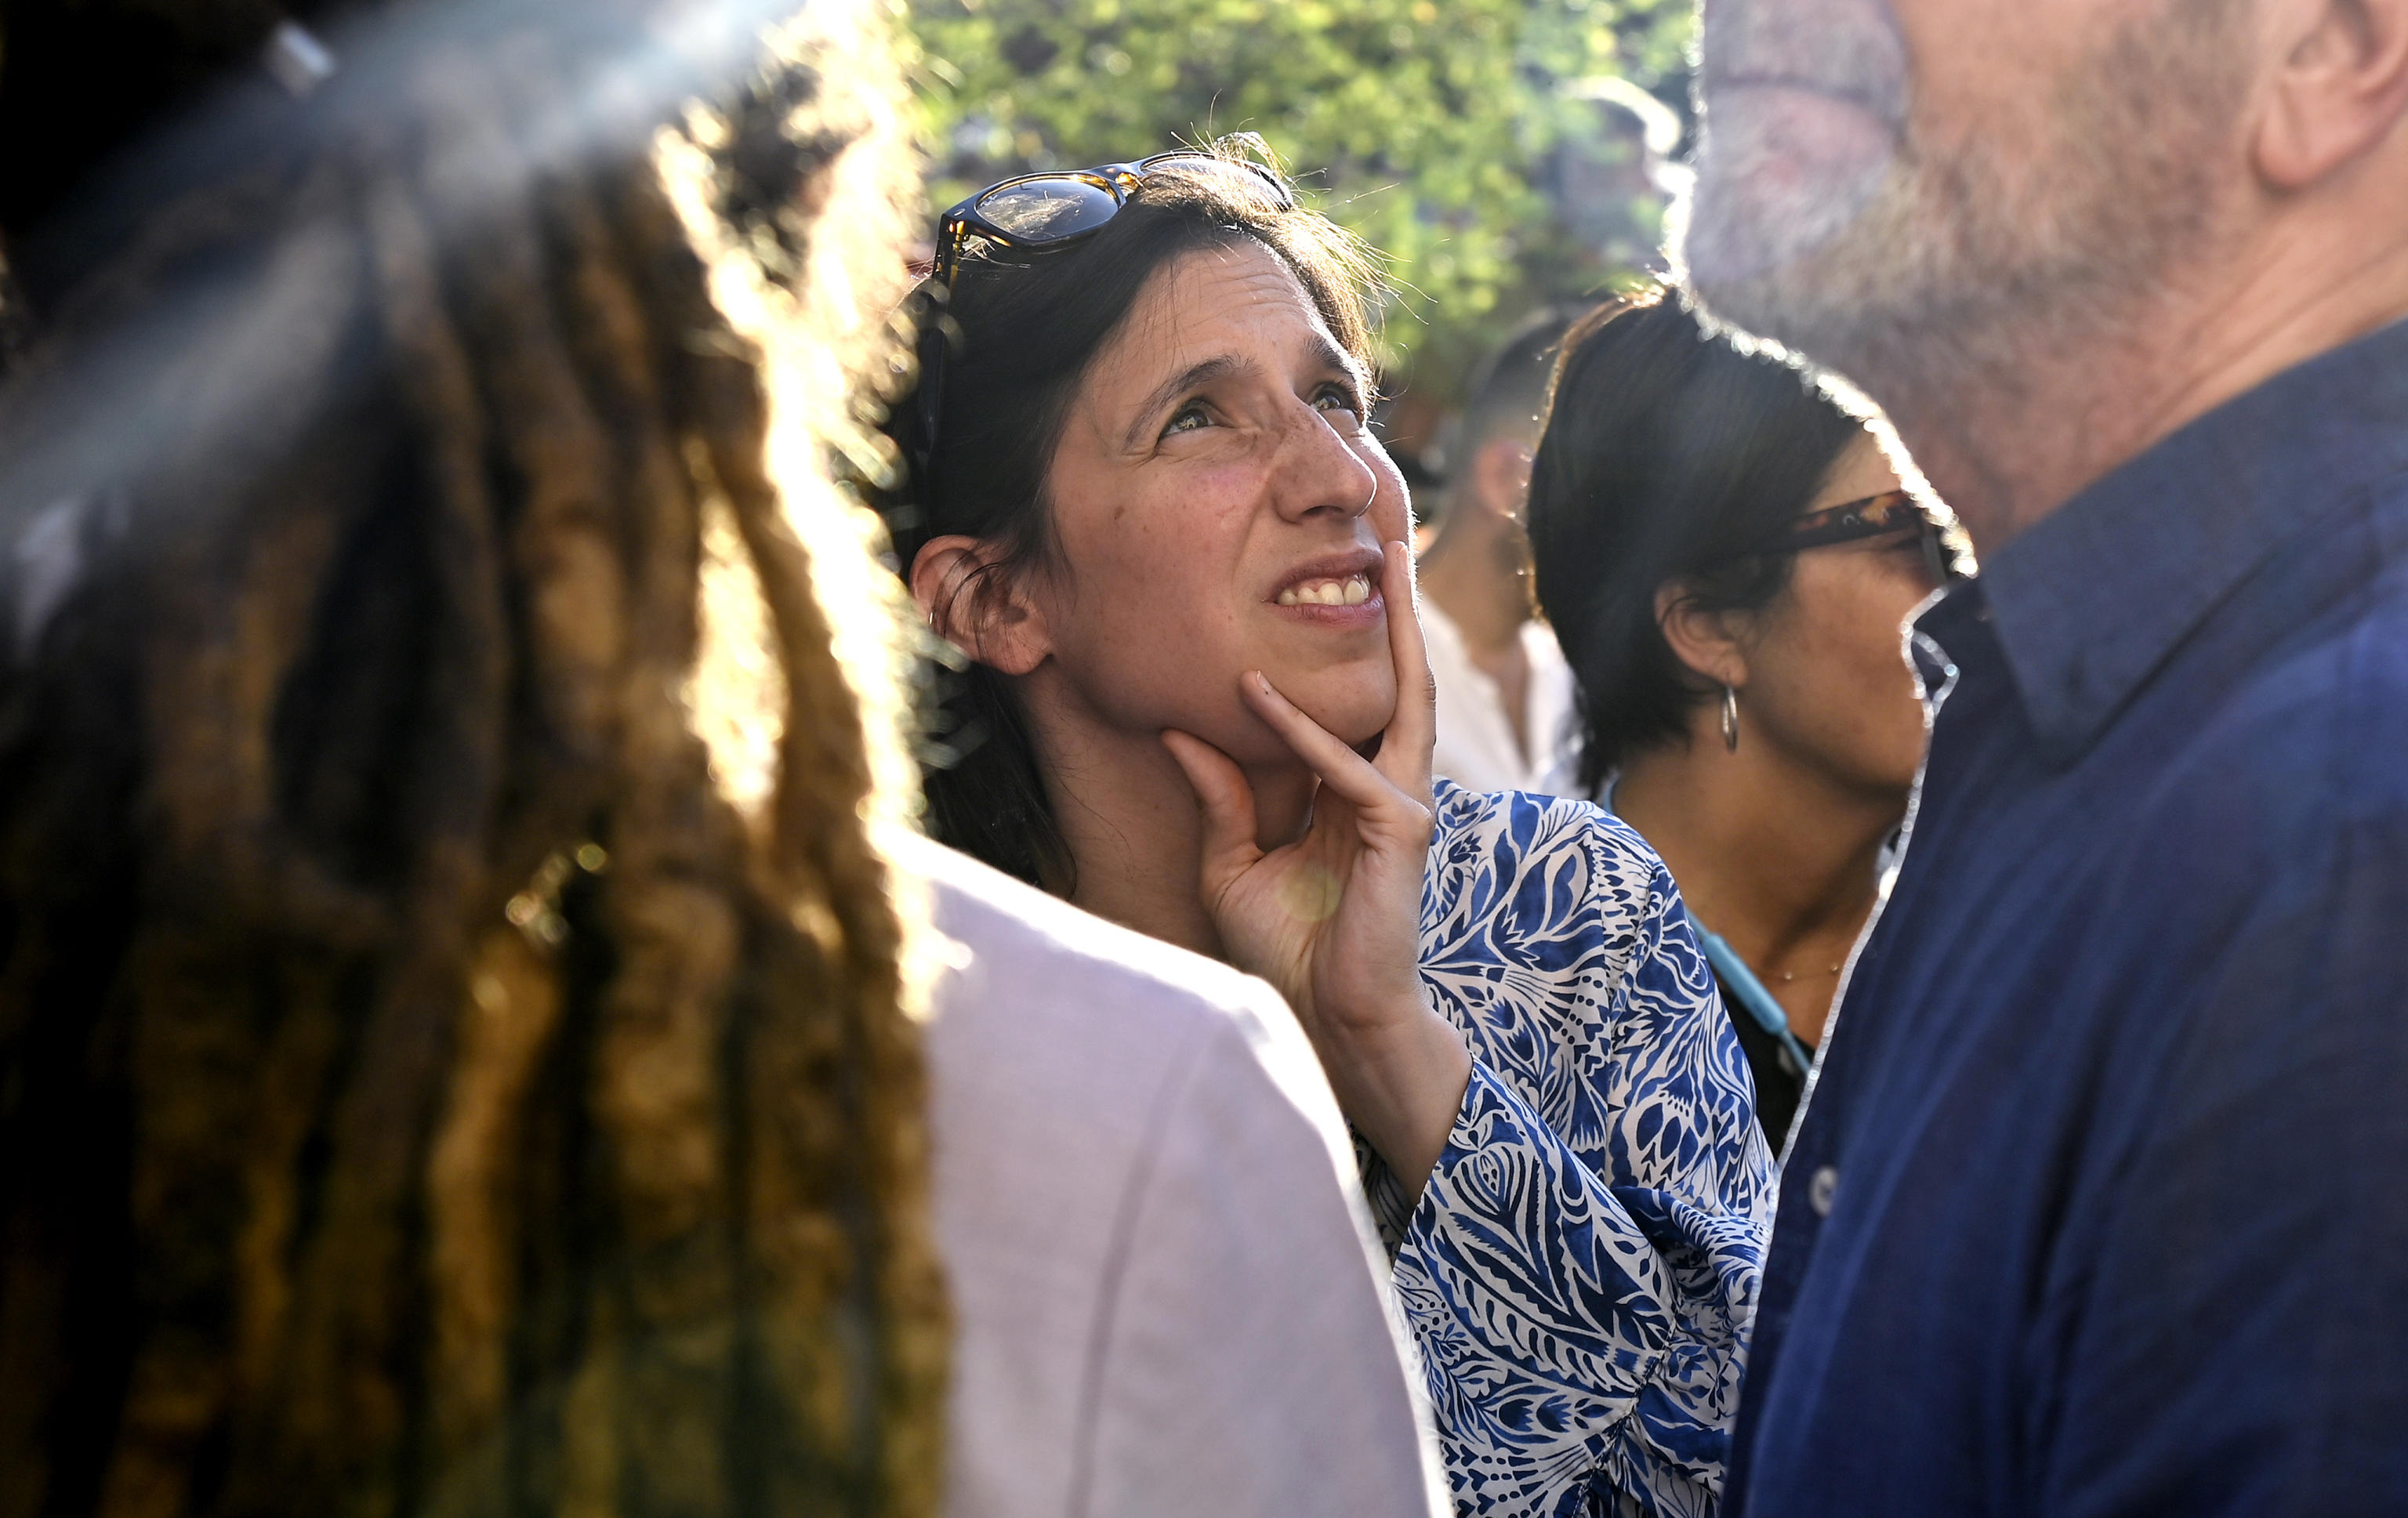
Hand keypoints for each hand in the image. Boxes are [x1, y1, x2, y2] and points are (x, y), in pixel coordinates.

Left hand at [1162, 540, 1471, 1190]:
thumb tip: (1179, 728)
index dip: (1349, 642)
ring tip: (1385, 558)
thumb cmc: (1291, 951)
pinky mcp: (1399, 833)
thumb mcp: (1233, 863)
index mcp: (1351, 793)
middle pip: (1398, 680)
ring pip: (1398, 700)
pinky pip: (1345, 767)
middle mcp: (1385, 789)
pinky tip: (1254, 691)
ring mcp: (1401, 807)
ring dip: (1393, 628)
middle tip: (1391, 533)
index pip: (1352, 701)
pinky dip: (1299, 729)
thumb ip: (1218, 795)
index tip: (1324, 581)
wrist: (1328, 1019)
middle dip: (1400, 607)